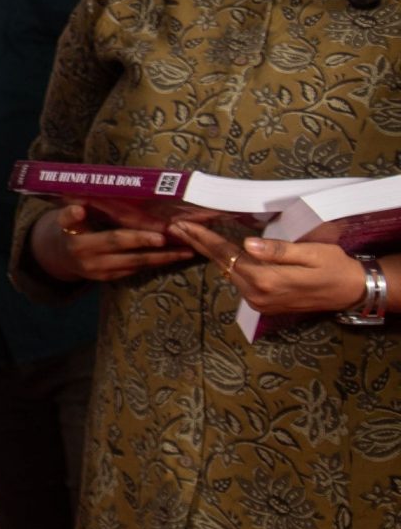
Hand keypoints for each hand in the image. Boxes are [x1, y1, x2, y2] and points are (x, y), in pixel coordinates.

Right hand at [27, 203, 192, 282]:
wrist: (60, 258)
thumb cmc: (69, 230)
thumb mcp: (63, 220)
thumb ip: (71, 215)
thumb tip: (79, 208)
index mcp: (74, 238)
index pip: (85, 229)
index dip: (95, 222)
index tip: (102, 217)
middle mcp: (86, 256)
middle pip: (117, 244)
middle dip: (143, 240)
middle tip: (166, 235)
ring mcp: (100, 270)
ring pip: (134, 261)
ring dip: (161, 256)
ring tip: (184, 250)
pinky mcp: (110, 278)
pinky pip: (136, 268)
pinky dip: (155, 262)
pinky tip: (173, 256)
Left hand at [170, 220, 370, 316]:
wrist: (351, 292)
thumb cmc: (335, 267)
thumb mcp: (312, 253)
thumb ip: (278, 250)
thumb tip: (248, 244)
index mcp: (267, 279)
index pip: (227, 254)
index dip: (204, 238)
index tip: (182, 226)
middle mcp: (257, 293)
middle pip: (222, 263)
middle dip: (199, 243)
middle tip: (176, 226)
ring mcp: (259, 301)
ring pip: (228, 271)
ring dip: (211, 253)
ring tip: (191, 234)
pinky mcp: (263, 303)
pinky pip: (239, 279)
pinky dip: (226, 263)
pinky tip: (216, 251)